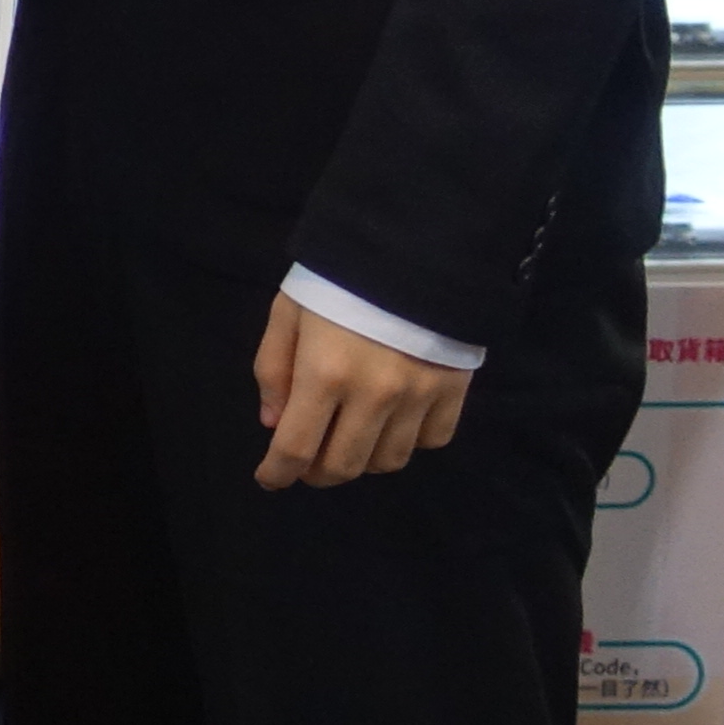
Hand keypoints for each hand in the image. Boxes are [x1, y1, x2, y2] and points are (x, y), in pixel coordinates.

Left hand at [251, 297, 476, 488]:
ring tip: (349, 437)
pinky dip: (409, 441)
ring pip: (388, 461)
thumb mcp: (288, 313)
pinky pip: (432, 440)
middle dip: (316, 473)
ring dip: (361, 459)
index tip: (269, 479)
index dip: (277, 474)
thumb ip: (273, 370)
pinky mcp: (454, 389)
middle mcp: (374, 395)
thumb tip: (274, 425)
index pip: (295, 448)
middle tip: (307, 461)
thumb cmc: (337, 278)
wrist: (415, 245)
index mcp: (324, 374)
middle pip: (343, 466)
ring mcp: (419, 396)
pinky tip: (394, 421)